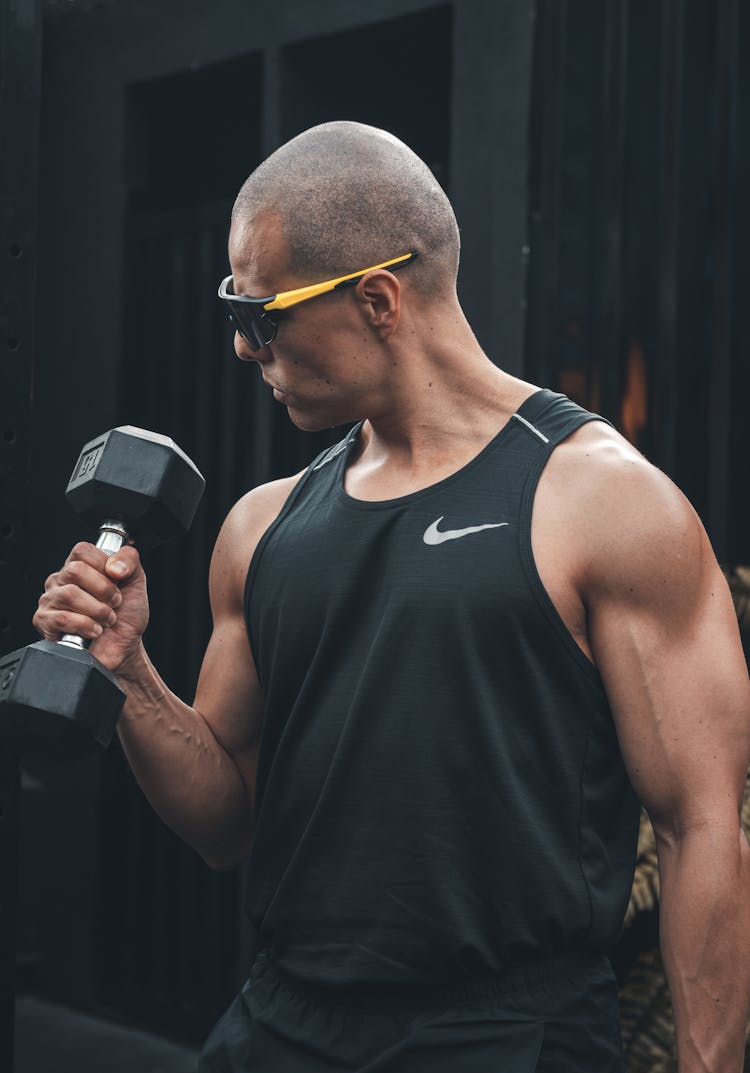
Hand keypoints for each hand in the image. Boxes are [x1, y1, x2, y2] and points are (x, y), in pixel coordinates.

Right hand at [32, 542, 148, 672]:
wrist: (124, 647)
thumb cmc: (126, 614)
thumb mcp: (136, 581)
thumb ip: (129, 560)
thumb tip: (113, 566)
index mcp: (80, 566)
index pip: (81, 551)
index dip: (104, 566)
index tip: (116, 582)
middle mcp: (61, 580)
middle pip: (74, 571)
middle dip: (103, 590)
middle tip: (114, 603)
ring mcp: (50, 601)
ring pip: (69, 595)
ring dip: (98, 610)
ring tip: (107, 620)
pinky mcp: (44, 622)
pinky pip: (62, 619)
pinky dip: (86, 626)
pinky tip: (94, 630)